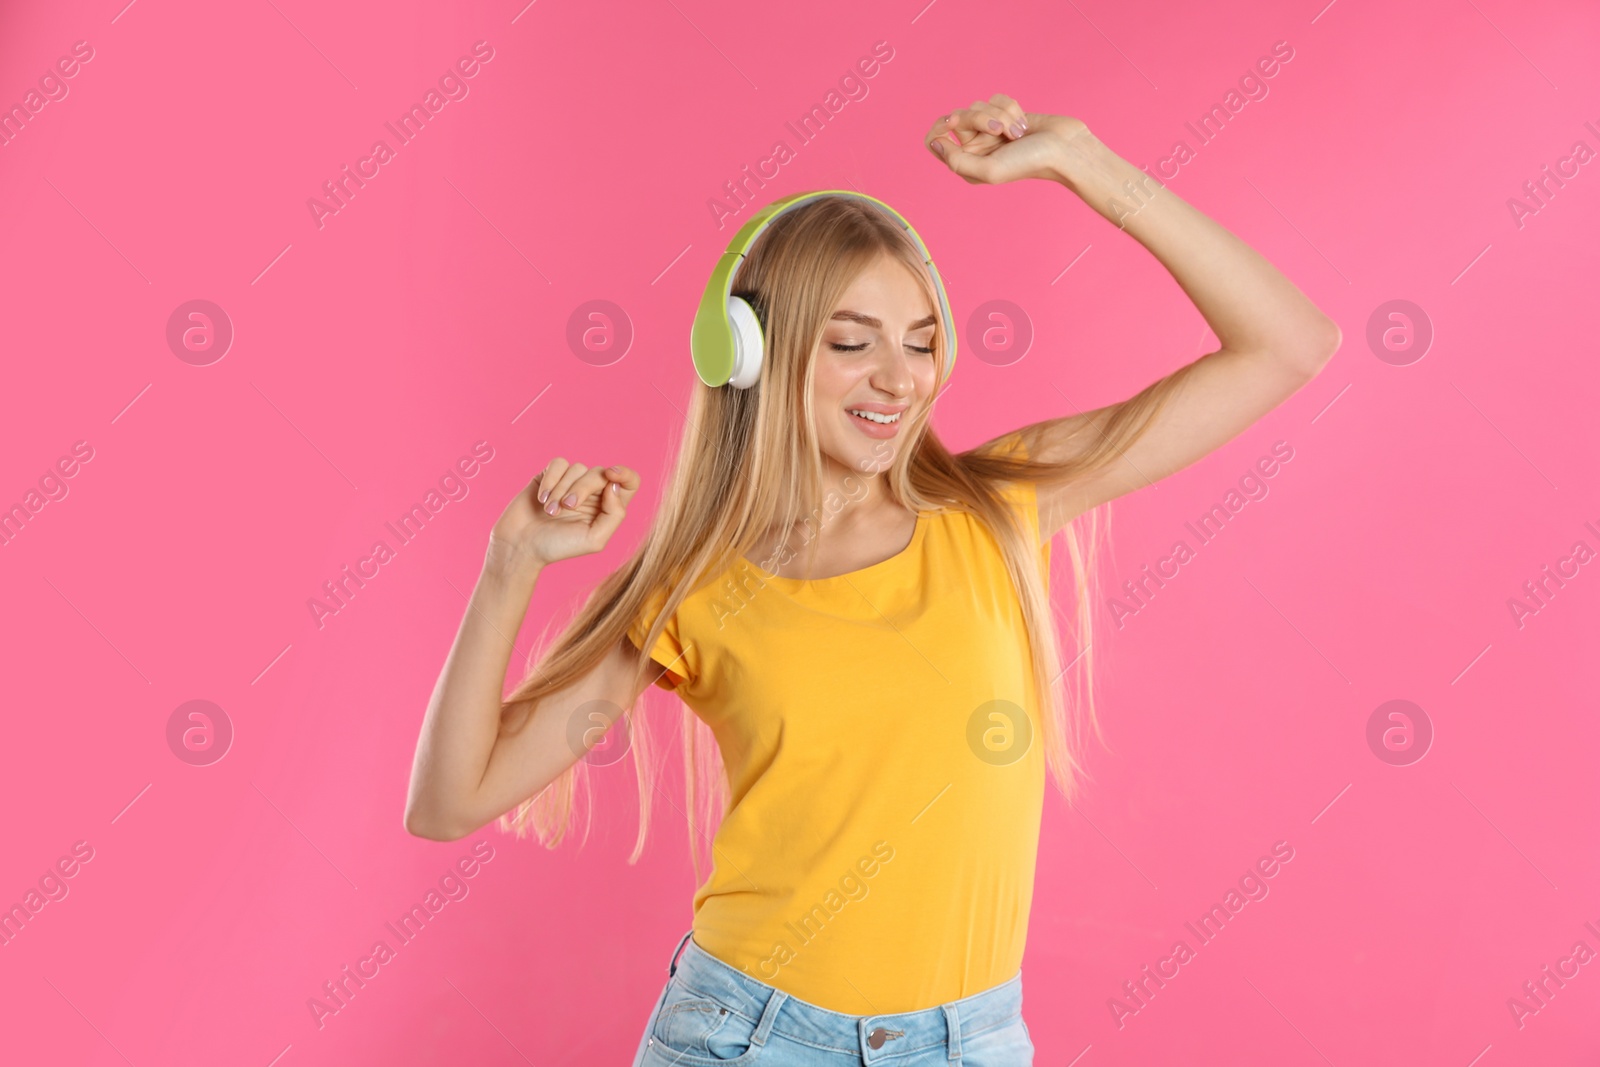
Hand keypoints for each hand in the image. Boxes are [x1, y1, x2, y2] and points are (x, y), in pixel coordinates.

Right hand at [486, 457, 638, 574]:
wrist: (520, 545)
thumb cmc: (558, 546)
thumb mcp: (594, 539)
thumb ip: (614, 514)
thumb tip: (614, 486)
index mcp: (607, 508)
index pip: (629, 482)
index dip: (625, 474)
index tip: (611, 476)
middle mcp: (592, 493)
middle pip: (600, 473)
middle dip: (583, 488)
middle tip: (567, 506)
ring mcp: (570, 483)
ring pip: (577, 467)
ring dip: (562, 489)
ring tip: (550, 511)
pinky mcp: (550, 476)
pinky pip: (558, 464)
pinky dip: (551, 480)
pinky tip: (541, 498)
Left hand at [924, 94, 1093, 185]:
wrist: (1064, 148)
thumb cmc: (1028, 162)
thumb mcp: (989, 170)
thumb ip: (957, 161)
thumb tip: (935, 143)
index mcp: (965, 164)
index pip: (934, 140)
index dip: (940, 127)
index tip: (953, 122)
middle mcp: (975, 147)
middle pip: (956, 117)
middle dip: (979, 117)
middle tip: (998, 130)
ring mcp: (989, 130)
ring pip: (978, 104)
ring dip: (1001, 114)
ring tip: (1017, 133)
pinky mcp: (1005, 114)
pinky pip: (996, 97)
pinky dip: (1011, 107)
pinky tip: (1023, 124)